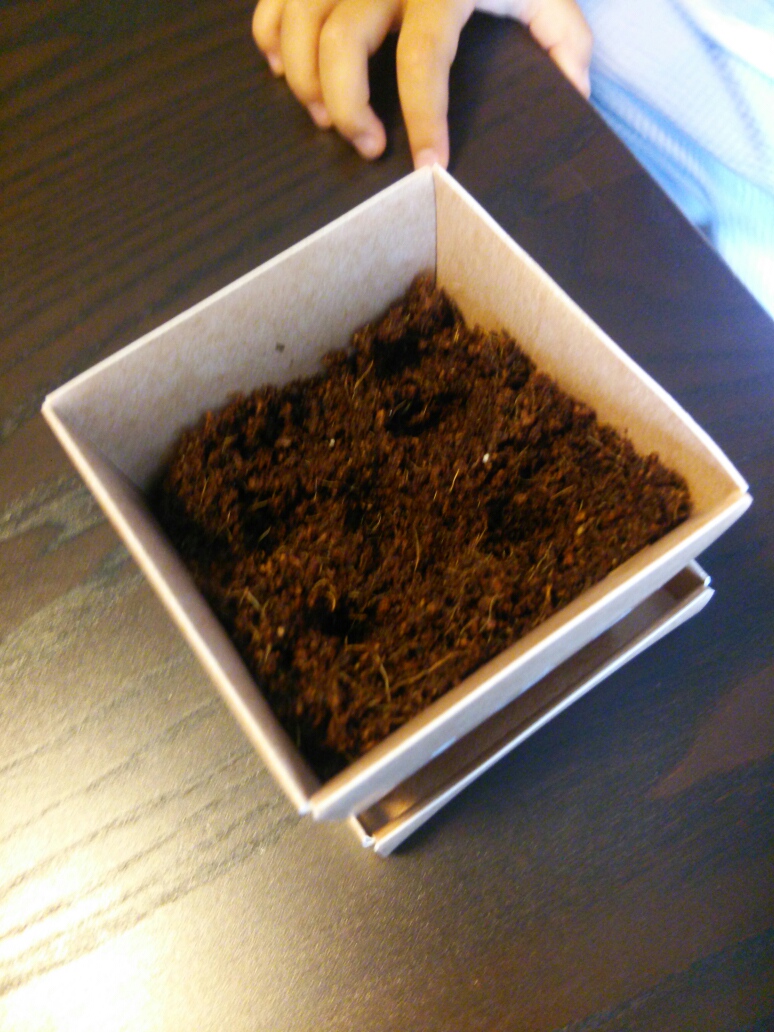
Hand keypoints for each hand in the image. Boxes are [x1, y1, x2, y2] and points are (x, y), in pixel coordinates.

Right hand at [252, 0, 591, 167]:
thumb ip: (565, 37)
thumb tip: (576, 94)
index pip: (424, 60)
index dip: (423, 119)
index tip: (429, 166)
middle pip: (341, 43)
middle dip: (348, 107)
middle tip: (368, 146)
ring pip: (298, 24)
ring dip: (302, 81)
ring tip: (325, 118)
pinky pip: (273, 3)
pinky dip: (269, 39)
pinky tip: (284, 70)